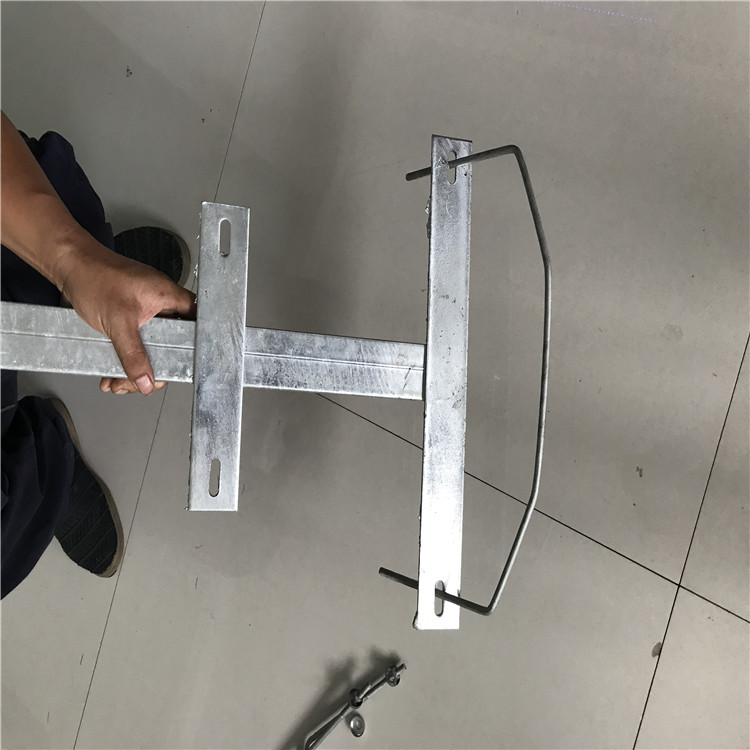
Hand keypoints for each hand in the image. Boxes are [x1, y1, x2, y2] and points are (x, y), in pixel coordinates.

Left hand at [58, 238, 195, 394]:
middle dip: (154, 369)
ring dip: (135, 369)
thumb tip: (146, 381)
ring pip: (153, 349)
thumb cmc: (95, 276)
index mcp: (170, 298)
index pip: (197, 327)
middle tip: (139, 383)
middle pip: (174, 345)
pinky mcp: (132, 319)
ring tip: (118, 382)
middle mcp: (163, 306)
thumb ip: (133, 354)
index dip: (192, 351)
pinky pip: (137, 345)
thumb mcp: (118, 321)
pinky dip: (125, 360)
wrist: (69, 266)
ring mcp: (148, 313)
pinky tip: (112, 373)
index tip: (177, 369)